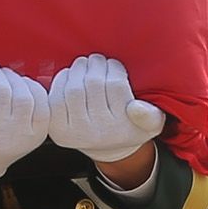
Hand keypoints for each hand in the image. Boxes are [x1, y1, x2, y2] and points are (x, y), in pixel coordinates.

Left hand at [45, 53, 163, 163]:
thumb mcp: (152, 124)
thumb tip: (134, 107)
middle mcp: (95, 135)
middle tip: (98, 60)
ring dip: (79, 68)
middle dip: (96, 64)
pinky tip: (70, 75)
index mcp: (119, 130)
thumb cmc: (130, 126)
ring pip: (74, 88)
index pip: (116, 86)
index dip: (114, 68)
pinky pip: (56, 97)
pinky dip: (62, 80)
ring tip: (86, 64)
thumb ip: (151, 115)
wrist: (105, 148)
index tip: (114, 65)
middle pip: (93, 84)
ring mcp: (73, 133)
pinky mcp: (55, 129)